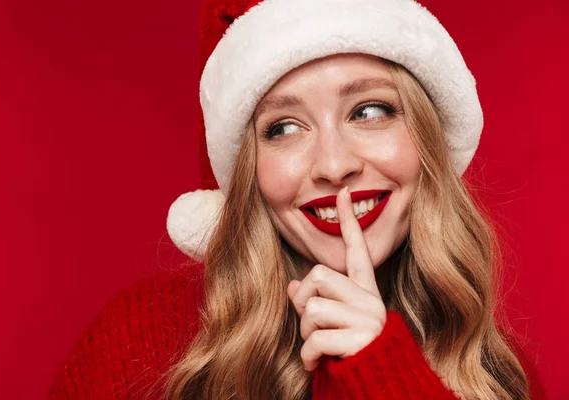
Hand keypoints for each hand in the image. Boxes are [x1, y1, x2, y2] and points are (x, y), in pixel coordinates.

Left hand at [287, 186, 386, 370]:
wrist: (376, 384)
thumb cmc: (349, 352)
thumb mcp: (331, 324)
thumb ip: (315, 302)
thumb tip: (294, 285)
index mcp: (365, 291)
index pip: (356, 251)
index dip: (347, 221)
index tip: (341, 192)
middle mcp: (370, 299)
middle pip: (319, 276)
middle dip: (304, 303)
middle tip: (312, 327)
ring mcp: (369, 318)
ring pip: (313, 309)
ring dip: (305, 333)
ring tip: (316, 348)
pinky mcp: (362, 339)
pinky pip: (316, 338)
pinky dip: (307, 355)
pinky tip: (315, 363)